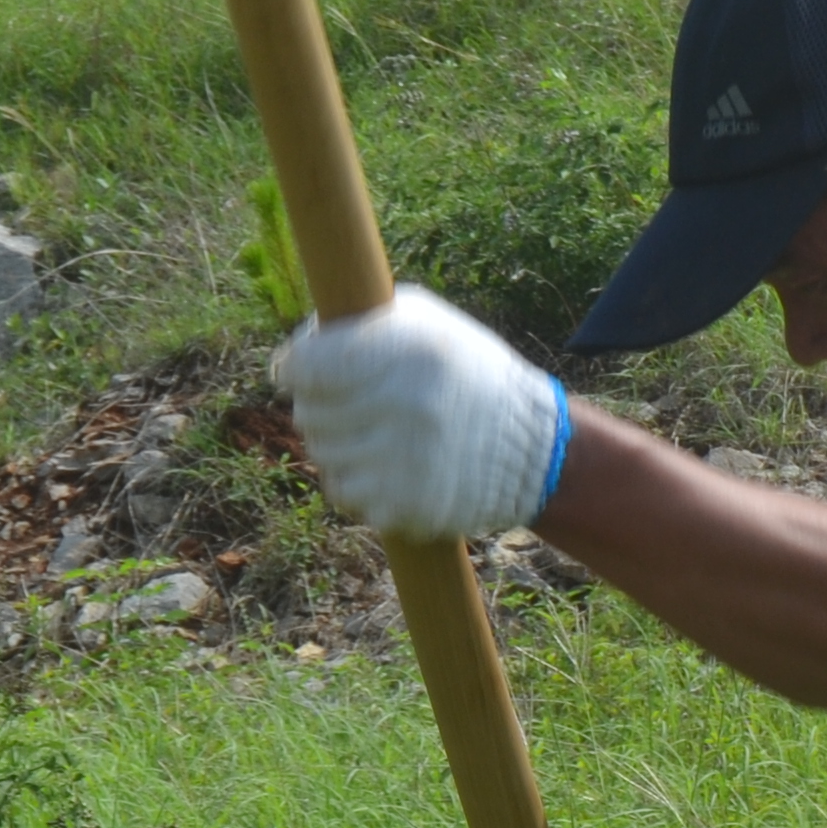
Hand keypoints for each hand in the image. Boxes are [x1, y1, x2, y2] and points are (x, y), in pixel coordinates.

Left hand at [273, 286, 569, 540]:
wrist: (534, 450)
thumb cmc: (470, 374)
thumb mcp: (428, 323)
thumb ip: (363, 322)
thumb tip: (299, 347)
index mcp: (408, 351)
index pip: (308, 365)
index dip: (293, 368)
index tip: (292, 372)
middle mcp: (404, 405)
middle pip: (309, 411)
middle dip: (318, 405)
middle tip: (345, 403)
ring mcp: (402, 460)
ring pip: (321, 453)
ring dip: (336, 443)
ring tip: (372, 433)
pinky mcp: (403, 505)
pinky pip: (343, 491)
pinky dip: (354, 480)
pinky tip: (382, 466)